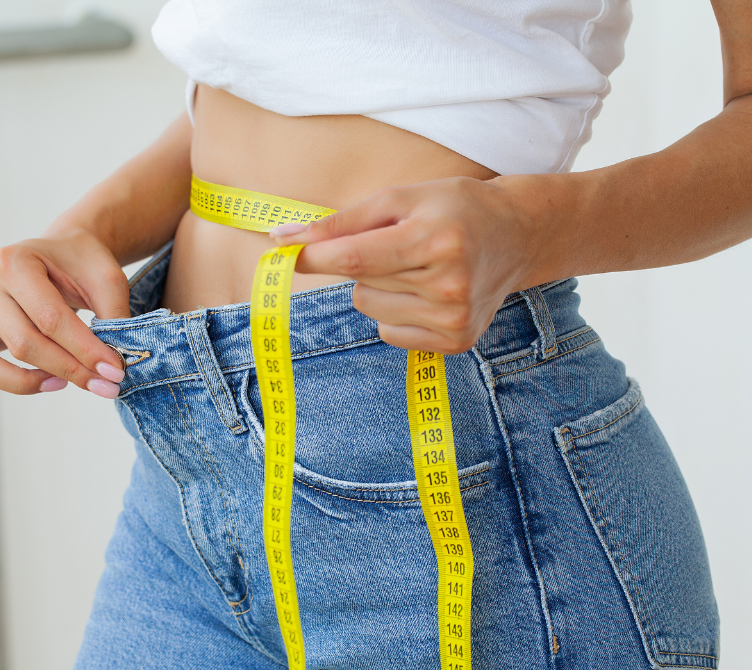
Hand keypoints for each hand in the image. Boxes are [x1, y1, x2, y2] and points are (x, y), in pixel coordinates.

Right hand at [0, 227, 130, 405]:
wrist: (62, 250)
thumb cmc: (82, 263)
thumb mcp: (107, 278)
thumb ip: (112, 318)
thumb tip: (112, 366)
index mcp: (15, 261)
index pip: (50, 319)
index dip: (85, 351)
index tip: (115, 372)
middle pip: (20, 343)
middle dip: (68, 369)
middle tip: (105, 384)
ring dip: (22, 382)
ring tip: (59, 383)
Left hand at [272, 177, 537, 353]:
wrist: (518, 235)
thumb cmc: (453, 208)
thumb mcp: (401, 198)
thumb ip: (342, 221)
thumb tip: (283, 239)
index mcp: (435, 239)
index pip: (355, 258)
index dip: (313, 257)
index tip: (282, 253)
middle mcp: (448, 284)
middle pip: (361, 283)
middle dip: (363, 261)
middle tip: (403, 243)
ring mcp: (454, 318)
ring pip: (371, 308)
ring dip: (381, 287)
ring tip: (419, 266)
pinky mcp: (456, 341)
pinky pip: (389, 331)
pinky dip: (396, 310)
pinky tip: (428, 291)